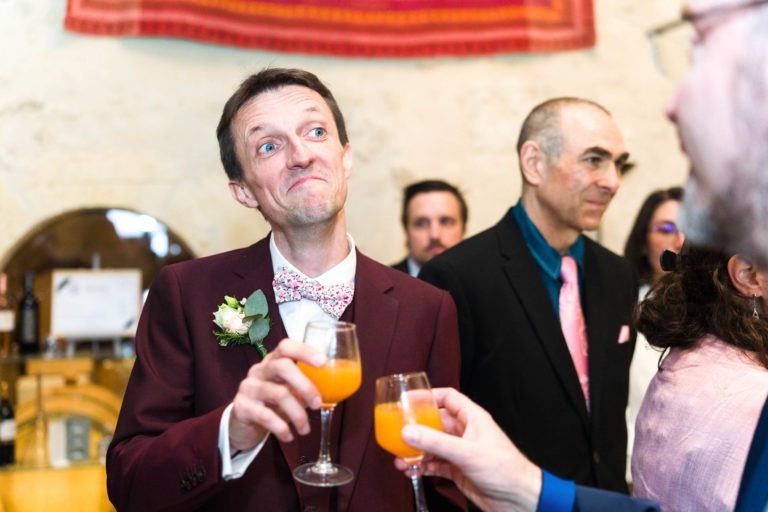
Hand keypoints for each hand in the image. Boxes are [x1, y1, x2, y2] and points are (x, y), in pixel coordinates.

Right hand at [229, 338, 325, 450]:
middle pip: (282, 367)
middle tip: (318, 404)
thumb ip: (305, 385)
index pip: (286, 346)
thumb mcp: (288, 390)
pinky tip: (289, 437)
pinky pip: (266, 416)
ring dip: (298, 414)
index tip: (324, 362)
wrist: (243, 424)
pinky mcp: (241, 407)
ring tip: (305, 430)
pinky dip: (282, 428)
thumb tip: (334, 388)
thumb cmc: (272, 403)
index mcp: (273, 361)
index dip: (305, 351)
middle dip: (305, 386)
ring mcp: (248, 387)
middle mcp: (259, 370)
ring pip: (278, 394)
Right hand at [395, 387, 541, 511]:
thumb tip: (407, 431)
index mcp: (472, 418)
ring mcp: (460, 452)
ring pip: (432, 445)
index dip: (428, 395)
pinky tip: (410, 470)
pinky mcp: (457, 470)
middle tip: (397, 430)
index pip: (448, 397)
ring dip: (416, 450)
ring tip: (399, 457)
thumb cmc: (504, 469)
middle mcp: (465, 432)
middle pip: (435, 422)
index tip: (408, 398)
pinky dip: (422, 466)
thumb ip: (435, 441)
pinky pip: (434, 464)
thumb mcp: (465, 452)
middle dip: (416, 427)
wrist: (519, 499)